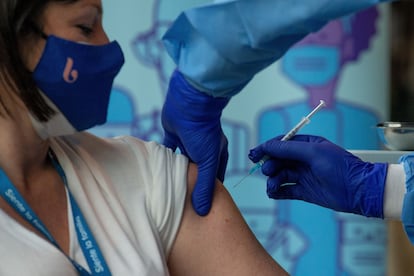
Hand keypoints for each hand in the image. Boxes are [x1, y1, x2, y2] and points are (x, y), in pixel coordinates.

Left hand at [162, 70, 229, 215]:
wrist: (189, 105)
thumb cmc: (203, 132)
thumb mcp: (208, 163)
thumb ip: (205, 186)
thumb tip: (204, 211)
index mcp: (216, 155)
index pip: (214, 179)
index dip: (210, 192)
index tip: (203, 207)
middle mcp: (203, 150)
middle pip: (197, 172)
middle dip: (192, 185)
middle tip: (184, 204)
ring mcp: (188, 142)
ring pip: (182, 163)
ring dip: (176, 173)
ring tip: (168, 191)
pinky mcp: (174, 135)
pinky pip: (168, 151)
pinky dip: (164, 160)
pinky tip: (157, 172)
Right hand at [248, 135, 387, 217]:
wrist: (358, 191)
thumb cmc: (340, 166)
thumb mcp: (313, 152)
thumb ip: (288, 149)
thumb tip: (267, 146)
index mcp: (307, 145)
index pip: (281, 144)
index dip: (266, 148)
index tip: (254, 154)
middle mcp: (303, 160)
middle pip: (278, 160)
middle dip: (269, 164)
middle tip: (267, 170)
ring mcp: (303, 176)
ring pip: (280, 175)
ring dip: (272, 180)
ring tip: (272, 185)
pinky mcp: (304, 191)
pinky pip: (285, 190)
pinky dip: (277, 191)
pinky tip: (274, 192)